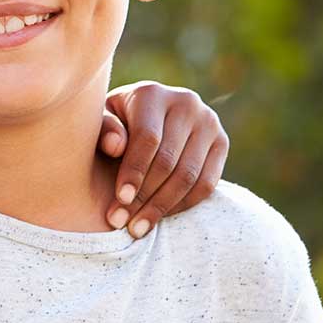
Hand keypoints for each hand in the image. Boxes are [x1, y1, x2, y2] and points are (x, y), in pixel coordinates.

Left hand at [99, 82, 228, 237]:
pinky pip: (207, 183)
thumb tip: (115, 146)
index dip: (134, 172)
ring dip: (163, 207)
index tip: (119, 201)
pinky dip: (183, 204)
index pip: (147, 139)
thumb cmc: (114, 123)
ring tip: (138, 228)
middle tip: (123, 223)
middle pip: (168, 161)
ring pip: (189, 175)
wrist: (144, 116)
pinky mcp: (221, 142)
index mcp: (152, 94)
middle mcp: (185, 103)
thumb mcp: (101, 122)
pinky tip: (160, 217)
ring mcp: (208, 122)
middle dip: (144, 197)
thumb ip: (104, 131)